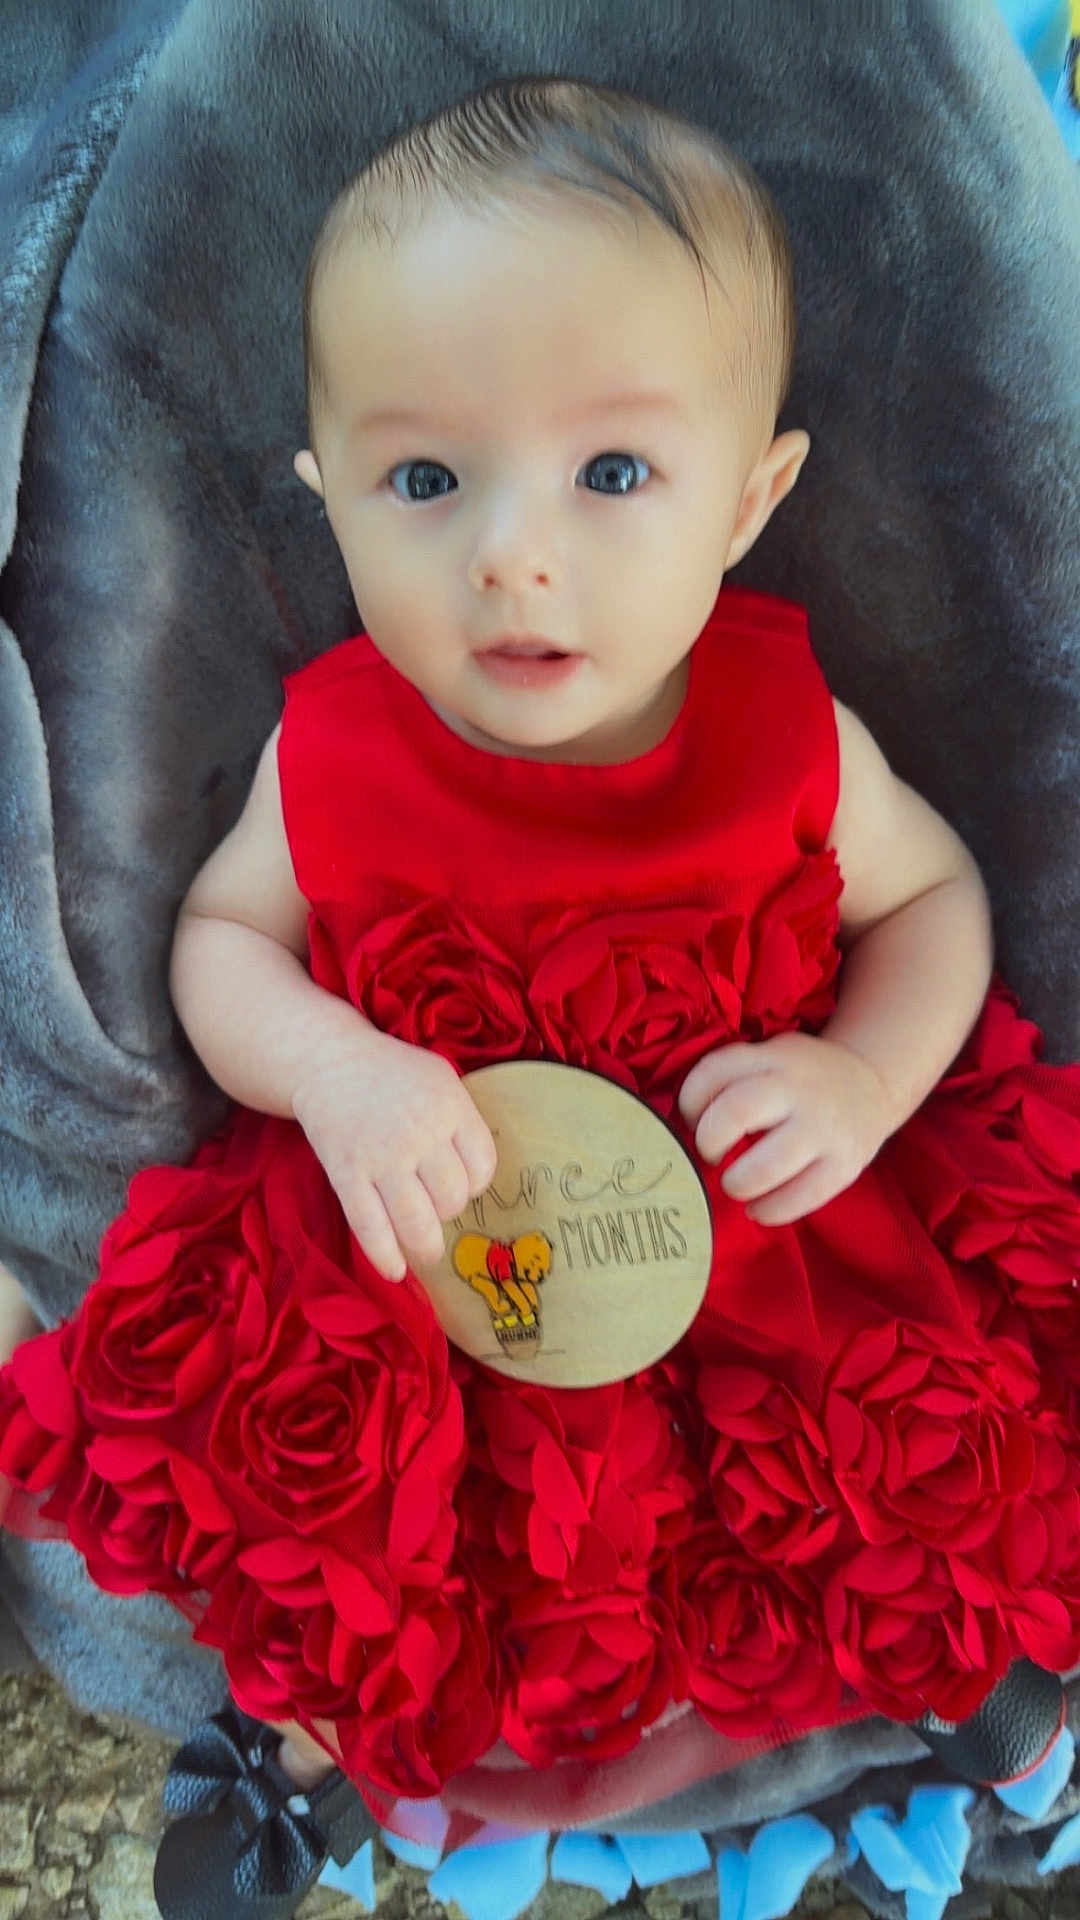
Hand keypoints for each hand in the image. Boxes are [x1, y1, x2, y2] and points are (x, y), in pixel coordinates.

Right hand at [291, 1025, 496, 1280]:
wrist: (329, 1061)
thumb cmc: (392, 1073)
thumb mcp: (440, 1079)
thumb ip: (461, 1121)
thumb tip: (477, 1177)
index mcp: (449, 1106)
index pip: (483, 1166)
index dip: (476, 1184)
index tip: (462, 1184)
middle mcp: (419, 1133)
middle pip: (452, 1198)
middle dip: (448, 1210)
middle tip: (436, 1206)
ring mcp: (380, 1156)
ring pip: (417, 1222)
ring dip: (426, 1245)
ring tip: (427, 1250)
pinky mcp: (346, 1174)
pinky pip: (370, 1227)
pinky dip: (385, 1256)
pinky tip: (395, 1271)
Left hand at [678, 1031, 893, 1224]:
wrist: (873, 1082)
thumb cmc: (801, 1078)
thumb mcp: (770, 1056)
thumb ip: (733, 1079)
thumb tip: (681, 1130)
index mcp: (772, 1057)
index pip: (712, 1072)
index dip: (689, 1103)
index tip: (692, 1122)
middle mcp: (797, 1087)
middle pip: (735, 1112)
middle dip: (709, 1142)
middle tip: (711, 1155)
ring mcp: (824, 1127)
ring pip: (766, 1165)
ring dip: (737, 1183)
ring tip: (735, 1185)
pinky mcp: (845, 1164)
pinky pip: (802, 1197)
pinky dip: (770, 1211)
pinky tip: (758, 1210)